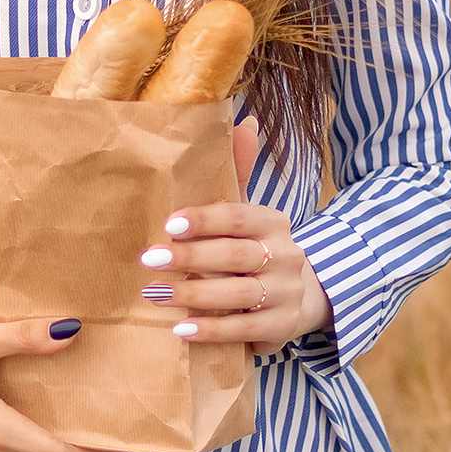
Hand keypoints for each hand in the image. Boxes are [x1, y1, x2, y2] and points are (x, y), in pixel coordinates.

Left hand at [138, 119, 333, 349]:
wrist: (301, 295)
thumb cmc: (257, 249)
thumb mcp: (248, 214)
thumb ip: (238, 174)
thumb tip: (243, 121)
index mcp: (274, 223)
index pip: (239, 216)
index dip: (205, 219)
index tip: (169, 223)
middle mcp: (286, 255)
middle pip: (236, 255)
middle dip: (191, 257)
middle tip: (149, 259)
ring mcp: (287, 293)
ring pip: (239, 294)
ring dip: (194, 294)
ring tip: (155, 295)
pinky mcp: (282, 327)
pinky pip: (245, 329)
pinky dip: (212, 329)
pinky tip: (181, 328)